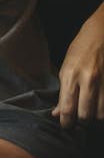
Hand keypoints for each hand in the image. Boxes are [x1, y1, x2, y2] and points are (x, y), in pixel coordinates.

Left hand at [52, 3, 103, 128]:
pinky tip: (99, 106)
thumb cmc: (81, 48)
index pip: (67, 109)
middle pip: (85, 116)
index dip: (66, 123)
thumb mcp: (65, 67)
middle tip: (79, 121)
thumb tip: (57, 114)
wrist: (102, 32)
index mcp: (70, 75)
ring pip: (101, 115)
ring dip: (95, 118)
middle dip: (81, 123)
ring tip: (91, 113)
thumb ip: (63, 92)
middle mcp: (88, 79)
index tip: (66, 126)